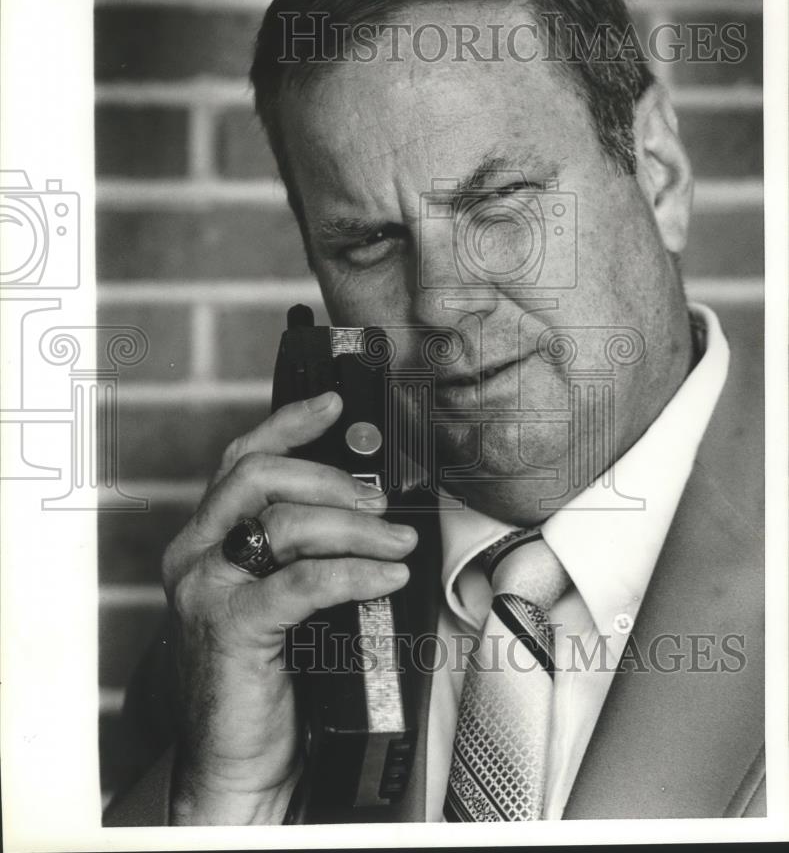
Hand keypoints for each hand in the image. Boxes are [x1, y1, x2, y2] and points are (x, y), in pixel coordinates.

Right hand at [161, 391, 415, 824]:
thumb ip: (299, 550)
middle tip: (380, 503)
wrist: (236, 758)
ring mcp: (205, 589)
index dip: (288, 424)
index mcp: (205, 538)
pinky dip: (353, 573)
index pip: (241, 459)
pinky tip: (386, 580)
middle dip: (329, 478)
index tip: (335, 402)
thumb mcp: (277, 595)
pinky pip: (302, 581)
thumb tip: (367, 507)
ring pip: (284, 523)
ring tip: (398, 546)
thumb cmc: (266, 672)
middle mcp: (194, 553)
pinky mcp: (229, 627)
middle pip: (258, 477)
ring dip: (355, 528)